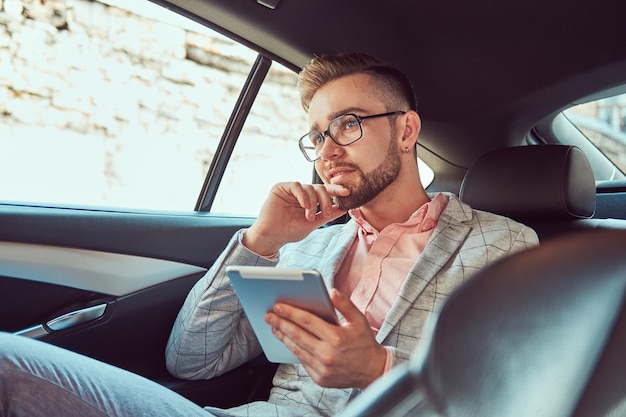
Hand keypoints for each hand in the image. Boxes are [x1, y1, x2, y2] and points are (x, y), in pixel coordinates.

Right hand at [243, 182, 349, 255]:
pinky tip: (304, 206)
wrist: (272, 236)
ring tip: (309, 216)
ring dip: (313, 202)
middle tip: (325, 213)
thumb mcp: (313, 223)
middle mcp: (301, 193)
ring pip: (309, 187)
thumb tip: (343, 208)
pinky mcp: (281, 187)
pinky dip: (303, 195)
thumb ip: (327, 215)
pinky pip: (296, 185)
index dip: (336, 191)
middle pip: (320, 188)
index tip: (347, 193)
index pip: (325, 192)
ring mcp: (291, 190)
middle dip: (326, 200)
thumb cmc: (289, 231)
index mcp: (309, 200)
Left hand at [264, 289, 386, 388]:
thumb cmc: (365, 343)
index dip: (290, 313)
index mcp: (337, 338)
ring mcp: (323, 369)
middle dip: (280, 323)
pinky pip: (302, 361)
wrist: (373, 372)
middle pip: (297, 335)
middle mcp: (328, 354)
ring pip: (296, 349)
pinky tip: (288, 340)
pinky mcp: (320, 378)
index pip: (307, 321)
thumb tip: (331, 291)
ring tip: (274, 327)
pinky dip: (293, 349)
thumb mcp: (359, 320)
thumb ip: (345, 305)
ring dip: (283, 337)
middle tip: (268, 315)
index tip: (278, 306)